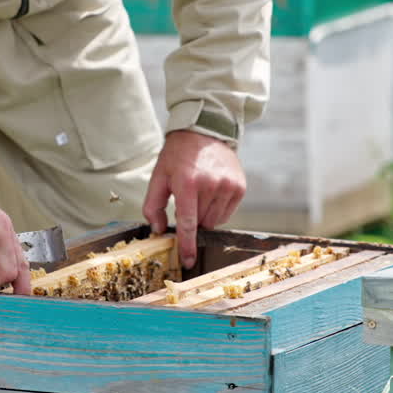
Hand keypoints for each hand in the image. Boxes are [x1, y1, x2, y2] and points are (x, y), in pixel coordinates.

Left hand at [141, 130, 246, 268]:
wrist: (204, 131)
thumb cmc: (177, 156)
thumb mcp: (158, 176)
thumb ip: (153, 205)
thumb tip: (158, 230)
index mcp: (188, 183)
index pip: (188, 223)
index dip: (187, 245)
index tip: (187, 261)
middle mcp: (211, 185)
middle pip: (201, 224)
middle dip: (192, 220)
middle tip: (187, 201)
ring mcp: (228, 186)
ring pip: (215, 221)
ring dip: (205, 216)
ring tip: (199, 195)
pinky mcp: (239, 187)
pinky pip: (226, 214)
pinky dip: (217, 210)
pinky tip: (211, 194)